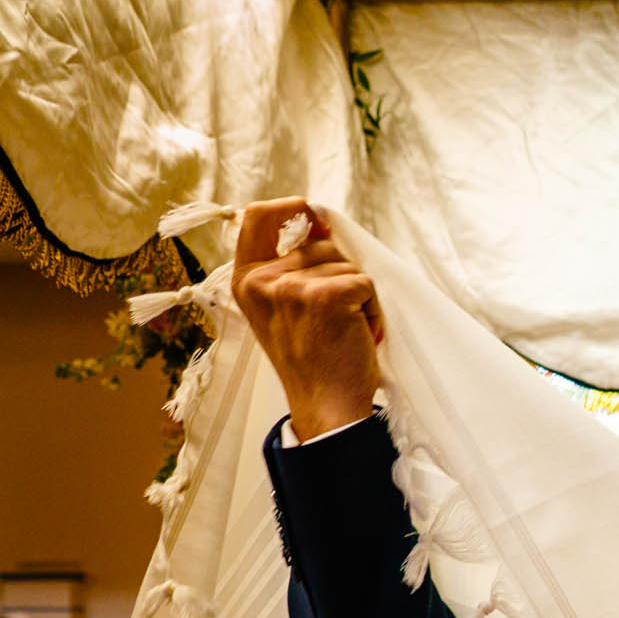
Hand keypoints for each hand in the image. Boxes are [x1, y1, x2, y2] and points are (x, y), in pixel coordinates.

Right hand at [231, 198, 384, 439]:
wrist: (326, 408)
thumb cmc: (312, 361)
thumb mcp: (281, 310)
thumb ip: (288, 268)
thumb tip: (320, 224)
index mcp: (246, 281)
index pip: (258, 215)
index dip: (293, 209)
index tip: (317, 222)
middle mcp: (262, 280)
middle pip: (319, 243)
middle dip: (339, 276)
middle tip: (332, 321)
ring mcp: (292, 286)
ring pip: (346, 264)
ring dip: (357, 296)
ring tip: (344, 330)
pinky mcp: (326, 294)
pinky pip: (365, 284)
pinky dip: (372, 311)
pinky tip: (358, 336)